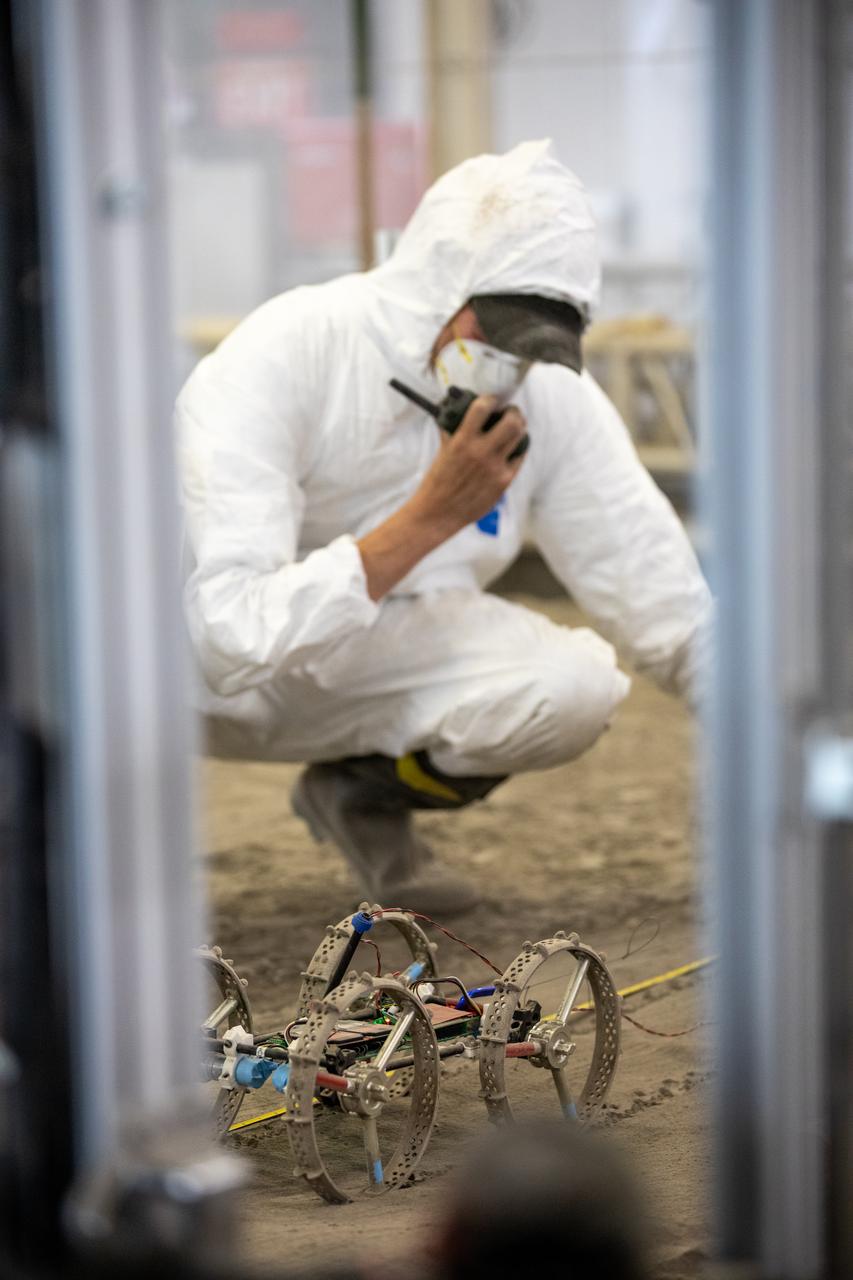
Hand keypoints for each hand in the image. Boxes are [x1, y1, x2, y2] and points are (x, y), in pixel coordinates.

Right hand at [409, 395, 527, 537]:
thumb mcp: (443, 450)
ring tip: (515, 428)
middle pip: (512, 422)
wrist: (438, 513)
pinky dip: (518, 449)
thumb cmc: (438, 481)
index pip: (482, 407)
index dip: (491, 400)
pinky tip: (513, 448)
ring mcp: (494, 468)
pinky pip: (519, 458)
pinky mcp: (503, 481)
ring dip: (520, 428)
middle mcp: (480, 452)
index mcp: (462, 441)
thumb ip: (453, 430)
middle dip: (514, 413)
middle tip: (511, 413)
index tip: (492, 401)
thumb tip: (456, 412)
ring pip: (520, 437)